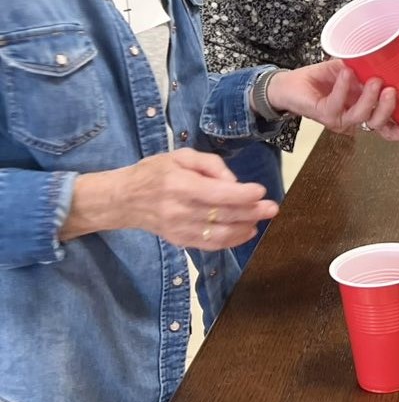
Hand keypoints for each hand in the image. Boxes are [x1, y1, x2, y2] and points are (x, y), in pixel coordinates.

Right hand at [63, 148, 277, 248]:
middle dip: (252, 212)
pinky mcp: (180, 241)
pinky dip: (232, 240)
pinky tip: (246, 232)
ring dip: (246, 228)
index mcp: (179, 185)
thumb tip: (233, 182)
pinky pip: (211, 245)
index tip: (260, 191)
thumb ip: (210, 164)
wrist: (123, 200)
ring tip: (262, 220)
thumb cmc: (154, 173)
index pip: (217, 194)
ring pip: (220, 234)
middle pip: (223, 215)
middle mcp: (179, 210)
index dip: (242, 195)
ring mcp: (179, 229)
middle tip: (272, 208)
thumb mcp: (180, 157)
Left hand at [267, 62, 398, 142]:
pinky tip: (346, 73)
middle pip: (378, 125)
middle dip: (388, 109)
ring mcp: (339, 119)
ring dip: (369, 99)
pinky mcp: (323, 114)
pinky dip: (343, 87)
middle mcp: (354, 119)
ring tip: (373, 79)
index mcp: (366, 112)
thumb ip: (369, 67)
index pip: (388, 128)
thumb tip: (390, 51)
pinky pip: (336, 104)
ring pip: (360, 117)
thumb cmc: (323, 78)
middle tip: (391, 91)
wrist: (291, 82)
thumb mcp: (353, 69)